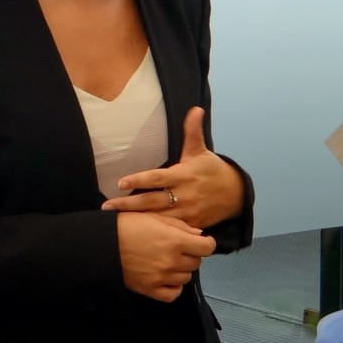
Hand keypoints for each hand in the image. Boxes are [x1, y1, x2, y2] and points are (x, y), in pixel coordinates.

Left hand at [102, 107, 243, 229]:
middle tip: (107, 207)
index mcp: (182, 175)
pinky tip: (136, 233)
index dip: (138, 180)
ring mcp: (186, 212)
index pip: (156, 178)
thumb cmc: (212, 170)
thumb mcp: (201, 150)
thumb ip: (193, 131)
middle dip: (128, 205)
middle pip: (151, 201)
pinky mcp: (190, 225)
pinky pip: (170, 230)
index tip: (120, 183)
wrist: (235, 194)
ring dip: (137, 220)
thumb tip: (195, 109)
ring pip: (157, 218)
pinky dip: (154, 231)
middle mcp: (183, 195)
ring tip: (114, 222)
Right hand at [116, 210, 215, 301]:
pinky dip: (174, 287)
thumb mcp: (155, 217)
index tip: (201, 242)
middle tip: (179, 249)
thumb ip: (181, 227)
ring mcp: (161, 277)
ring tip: (168, 260)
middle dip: (191, 255)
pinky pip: (173, 294)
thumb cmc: (127, 225)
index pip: (207, 247)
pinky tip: (167, 277)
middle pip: (197, 262)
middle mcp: (171, 261)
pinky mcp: (150, 289)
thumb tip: (200, 236)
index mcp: (174, 240)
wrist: (102, 243)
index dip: (206, 243)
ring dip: (182, 269)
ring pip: (186, 277)